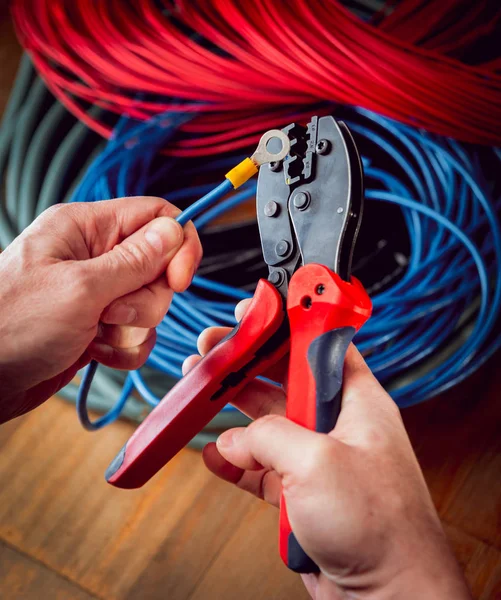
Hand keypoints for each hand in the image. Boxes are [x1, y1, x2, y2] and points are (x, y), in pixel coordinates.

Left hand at [0, 197, 201, 422]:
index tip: (179, 280)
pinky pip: (138, 333)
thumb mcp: (79, 288)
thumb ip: (133, 261)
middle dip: (146, 299)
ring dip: (133, 328)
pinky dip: (125, 348)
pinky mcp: (100, 325)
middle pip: (159, 267)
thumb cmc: (10, 325)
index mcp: (85, 228)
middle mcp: (95, 256)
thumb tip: (175, 230)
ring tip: (96, 335)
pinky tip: (96, 353)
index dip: (177, 244)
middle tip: (110, 314)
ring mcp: (98, 293)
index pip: (155, 216)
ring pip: (151, 304)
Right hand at [184, 300, 470, 599]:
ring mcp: (316, 456)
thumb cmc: (379, 526)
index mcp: (356, 400)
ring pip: (266, 421)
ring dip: (233, 409)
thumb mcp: (318, 463)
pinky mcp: (299, 490)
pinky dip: (235, 459)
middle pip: (283, 377)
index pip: (320, 343)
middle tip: (214, 346)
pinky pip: (259, 465)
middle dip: (246, 361)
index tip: (258, 308)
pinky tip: (215, 455)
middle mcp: (336, 423)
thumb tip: (236, 438)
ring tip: (201, 390)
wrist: (387, 594)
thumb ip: (269, 437)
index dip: (288, 320)